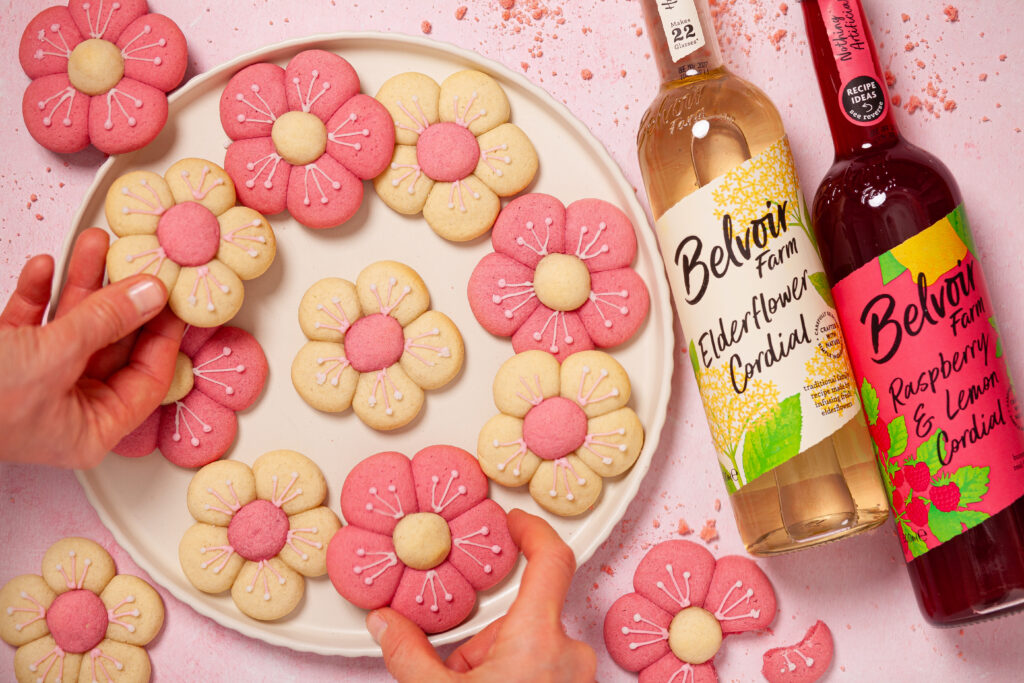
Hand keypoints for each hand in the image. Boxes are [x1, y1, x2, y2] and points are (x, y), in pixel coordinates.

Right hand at [0, 228, 184, 467]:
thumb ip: (105, 320)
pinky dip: (37, 293)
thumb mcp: (52, 355)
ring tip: (95, 243)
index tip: (178, 298)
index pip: (149, 380)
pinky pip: (30, 323)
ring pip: (72, 327)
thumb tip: (151, 294)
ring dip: (81, 284)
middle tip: (138, 258)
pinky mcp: (1, 360)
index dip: (165, 336)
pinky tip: (44, 266)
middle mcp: (66, 409)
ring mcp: (33, 385)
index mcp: (89, 430)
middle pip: (111, 345)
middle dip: (120, 296)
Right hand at [367, 508, 596, 682]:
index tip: (512, 520)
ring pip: (530, 648)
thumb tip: (385, 622)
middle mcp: (570, 654)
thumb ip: (409, 653)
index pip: (552, 559)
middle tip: (458, 675)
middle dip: (484, 642)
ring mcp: (578, 679)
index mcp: (539, 639)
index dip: (533, 530)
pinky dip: (517, 680)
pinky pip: (544, 670)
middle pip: (521, 618)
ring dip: (498, 666)